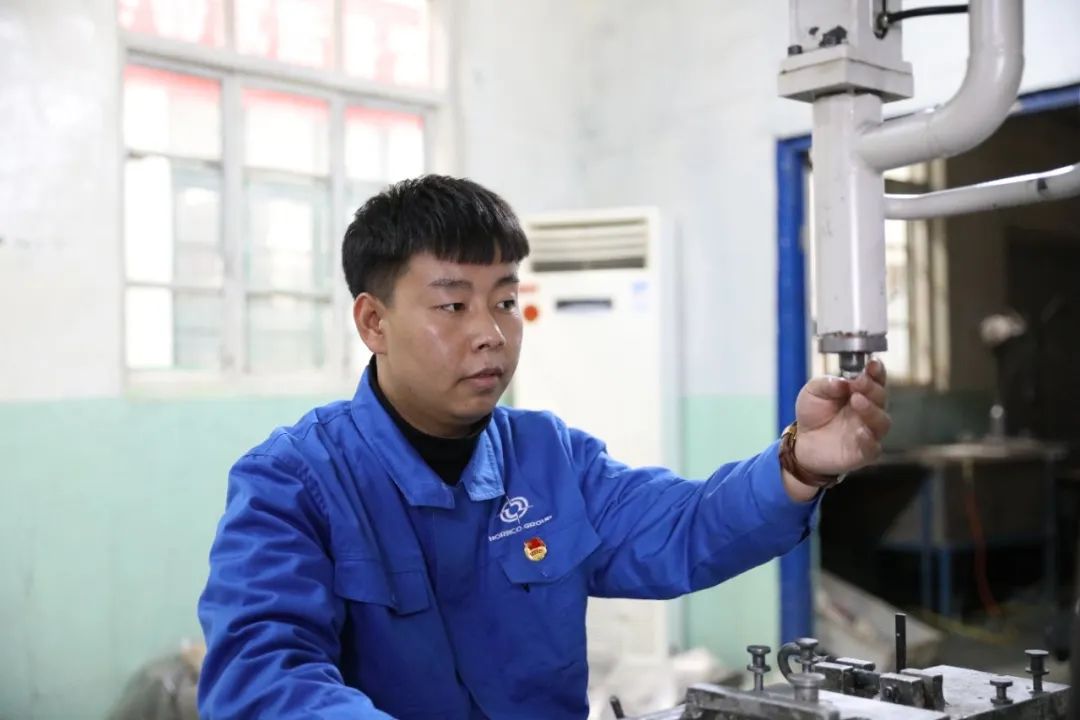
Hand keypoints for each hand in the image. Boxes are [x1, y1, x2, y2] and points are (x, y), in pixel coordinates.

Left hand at [794, 358, 890, 476]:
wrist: (802, 441)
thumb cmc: (813, 413)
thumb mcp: (813, 391)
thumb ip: (827, 384)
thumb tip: (842, 381)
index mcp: (860, 392)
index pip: (875, 380)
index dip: (877, 371)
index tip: (873, 364)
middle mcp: (868, 410)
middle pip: (881, 397)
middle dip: (872, 387)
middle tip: (859, 382)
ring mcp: (868, 431)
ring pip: (882, 421)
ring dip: (872, 409)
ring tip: (856, 400)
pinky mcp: (864, 452)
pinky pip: (873, 447)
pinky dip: (869, 439)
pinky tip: (861, 432)